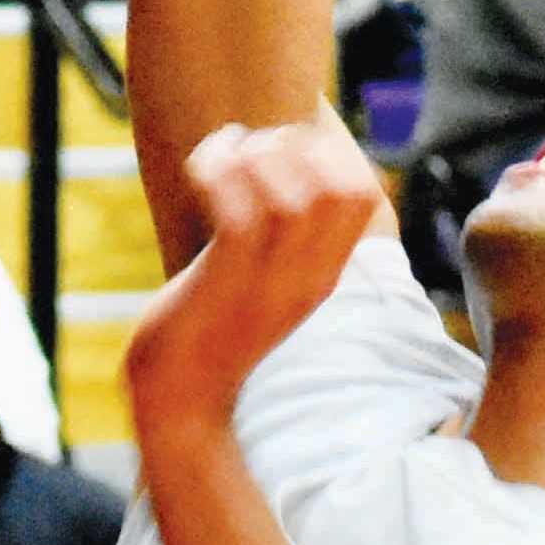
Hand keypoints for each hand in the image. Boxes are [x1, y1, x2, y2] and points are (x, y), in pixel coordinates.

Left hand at [124, 103, 386, 424]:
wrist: (182, 400)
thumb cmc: (211, 332)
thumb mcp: (264, 284)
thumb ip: (281, 242)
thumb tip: (273, 179)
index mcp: (321, 273)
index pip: (363, 193)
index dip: (328, 150)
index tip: (282, 149)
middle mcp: (306, 275)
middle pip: (341, 186)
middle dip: (295, 144)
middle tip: (250, 149)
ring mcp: (269, 281)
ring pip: (292, 194)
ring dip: (254, 155)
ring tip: (224, 156)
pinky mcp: (227, 282)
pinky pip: (238, 210)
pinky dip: (218, 171)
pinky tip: (199, 169)